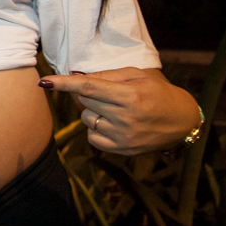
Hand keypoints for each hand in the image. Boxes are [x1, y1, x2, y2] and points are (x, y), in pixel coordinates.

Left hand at [41, 68, 201, 155]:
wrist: (182, 121)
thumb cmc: (157, 92)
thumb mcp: (137, 75)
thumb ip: (106, 75)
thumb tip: (74, 76)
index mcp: (130, 95)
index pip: (88, 88)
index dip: (64, 84)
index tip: (44, 81)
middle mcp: (126, 118)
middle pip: (85, 103)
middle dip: (89, 96)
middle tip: (109, 94)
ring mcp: (123, 137)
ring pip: (86, 120)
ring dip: (94, 113)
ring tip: (117, 110)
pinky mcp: (122, 150)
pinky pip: (92, 137)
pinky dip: (96, 129)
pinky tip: (114, 124)